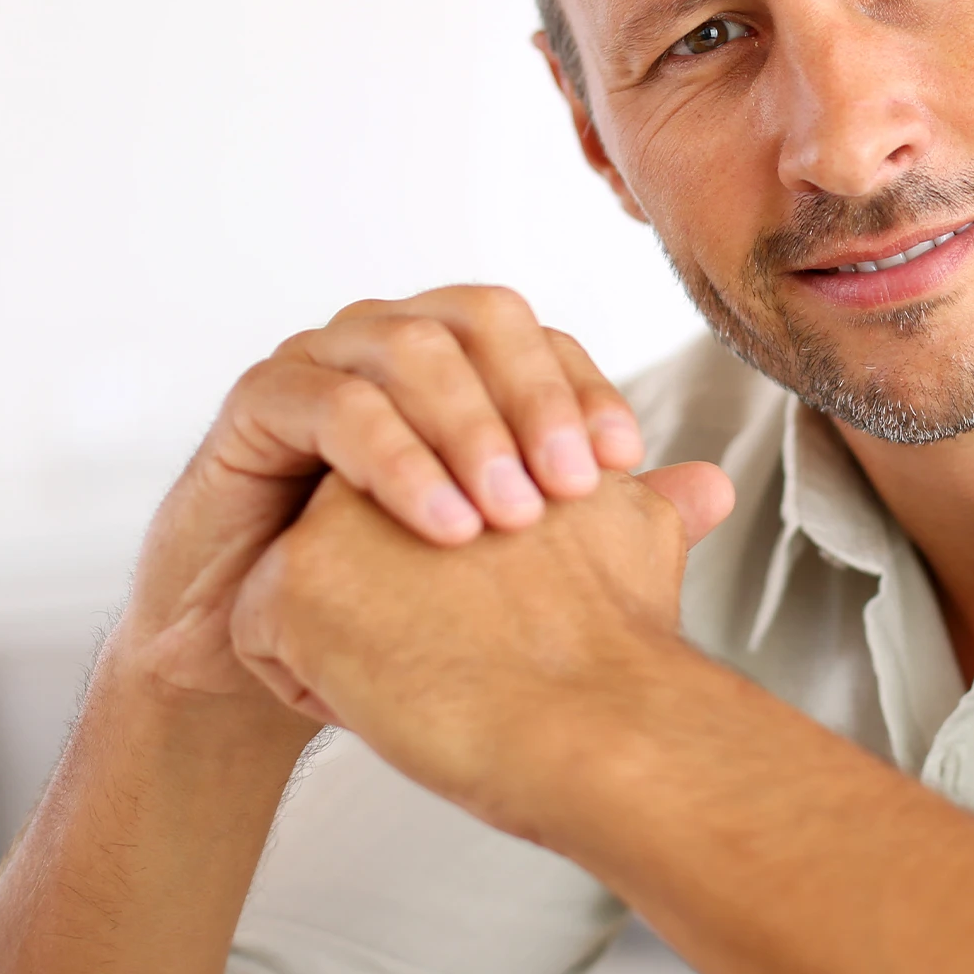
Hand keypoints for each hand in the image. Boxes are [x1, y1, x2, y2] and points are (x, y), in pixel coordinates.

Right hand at [107, 286, 644, 729]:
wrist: (266, 653)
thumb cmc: (393, 596)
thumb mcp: (507, 560)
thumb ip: (610, 520)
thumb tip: (715, 489)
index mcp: (459, 364)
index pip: (540, 340)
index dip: (587, 390)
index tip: (628, 464)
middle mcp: (393, 342)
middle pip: (480, 319)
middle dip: (536, 398)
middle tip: (573, 488)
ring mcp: (321, 361)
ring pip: (406, 349)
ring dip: (469, 428)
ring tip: (508, 517)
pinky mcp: (258, 403)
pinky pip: (330, 401)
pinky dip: (395, 459)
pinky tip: (440, 525)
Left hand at [229, 462, 734, 835]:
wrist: (594, 722)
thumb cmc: (619, 651)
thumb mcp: (636, 540)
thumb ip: (648, 501)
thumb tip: (706, 486)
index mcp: (471, 438)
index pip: (419, 511)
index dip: (453, 588)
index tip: (502, 632)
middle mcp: (399, 455)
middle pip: (359, 551)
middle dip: (397, 611)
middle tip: (469, 656)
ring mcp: (334, 517)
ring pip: (308, 602)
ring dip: (358, 650)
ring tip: (435, 679)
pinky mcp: (289, 585)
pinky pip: (270, 653)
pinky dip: (319, 690)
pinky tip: (389, 703)